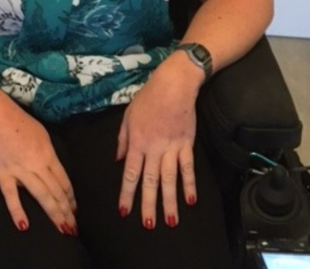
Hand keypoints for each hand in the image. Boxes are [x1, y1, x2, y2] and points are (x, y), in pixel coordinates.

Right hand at [0, 98, 77, 235]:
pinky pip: (11, 196)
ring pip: (41, 195)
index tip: (74, 211)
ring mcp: (20, 170)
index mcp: (48, 154)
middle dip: (66, 212)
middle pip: (56, 191)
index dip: (70, 198)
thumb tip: (53, 171)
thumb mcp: (42, 135)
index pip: (64, 181)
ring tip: (62, 230)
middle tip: (73, 229)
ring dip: (54, 214)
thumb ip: (48, 155)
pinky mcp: (2, 175)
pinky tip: (24, 226)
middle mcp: (37, 164)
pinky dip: (18, 211)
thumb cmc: (18, 122)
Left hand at [115, 54, 202, 228]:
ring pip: (170, 179)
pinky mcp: (187, 143)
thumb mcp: (128, 116)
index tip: (124, 211)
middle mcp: (154, 148)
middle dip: (148, 204)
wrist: (174, 84)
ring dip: (170, 200)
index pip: (131, 174)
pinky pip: (188, 167)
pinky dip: (189, 184)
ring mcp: (172, 147)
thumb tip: (119, 161)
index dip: (127, 194)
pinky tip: (190, 200)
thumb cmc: (148, 98)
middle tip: (148, 225)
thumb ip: (123, 140)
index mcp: (137, 142)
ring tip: (170, 221)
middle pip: (150, 181)